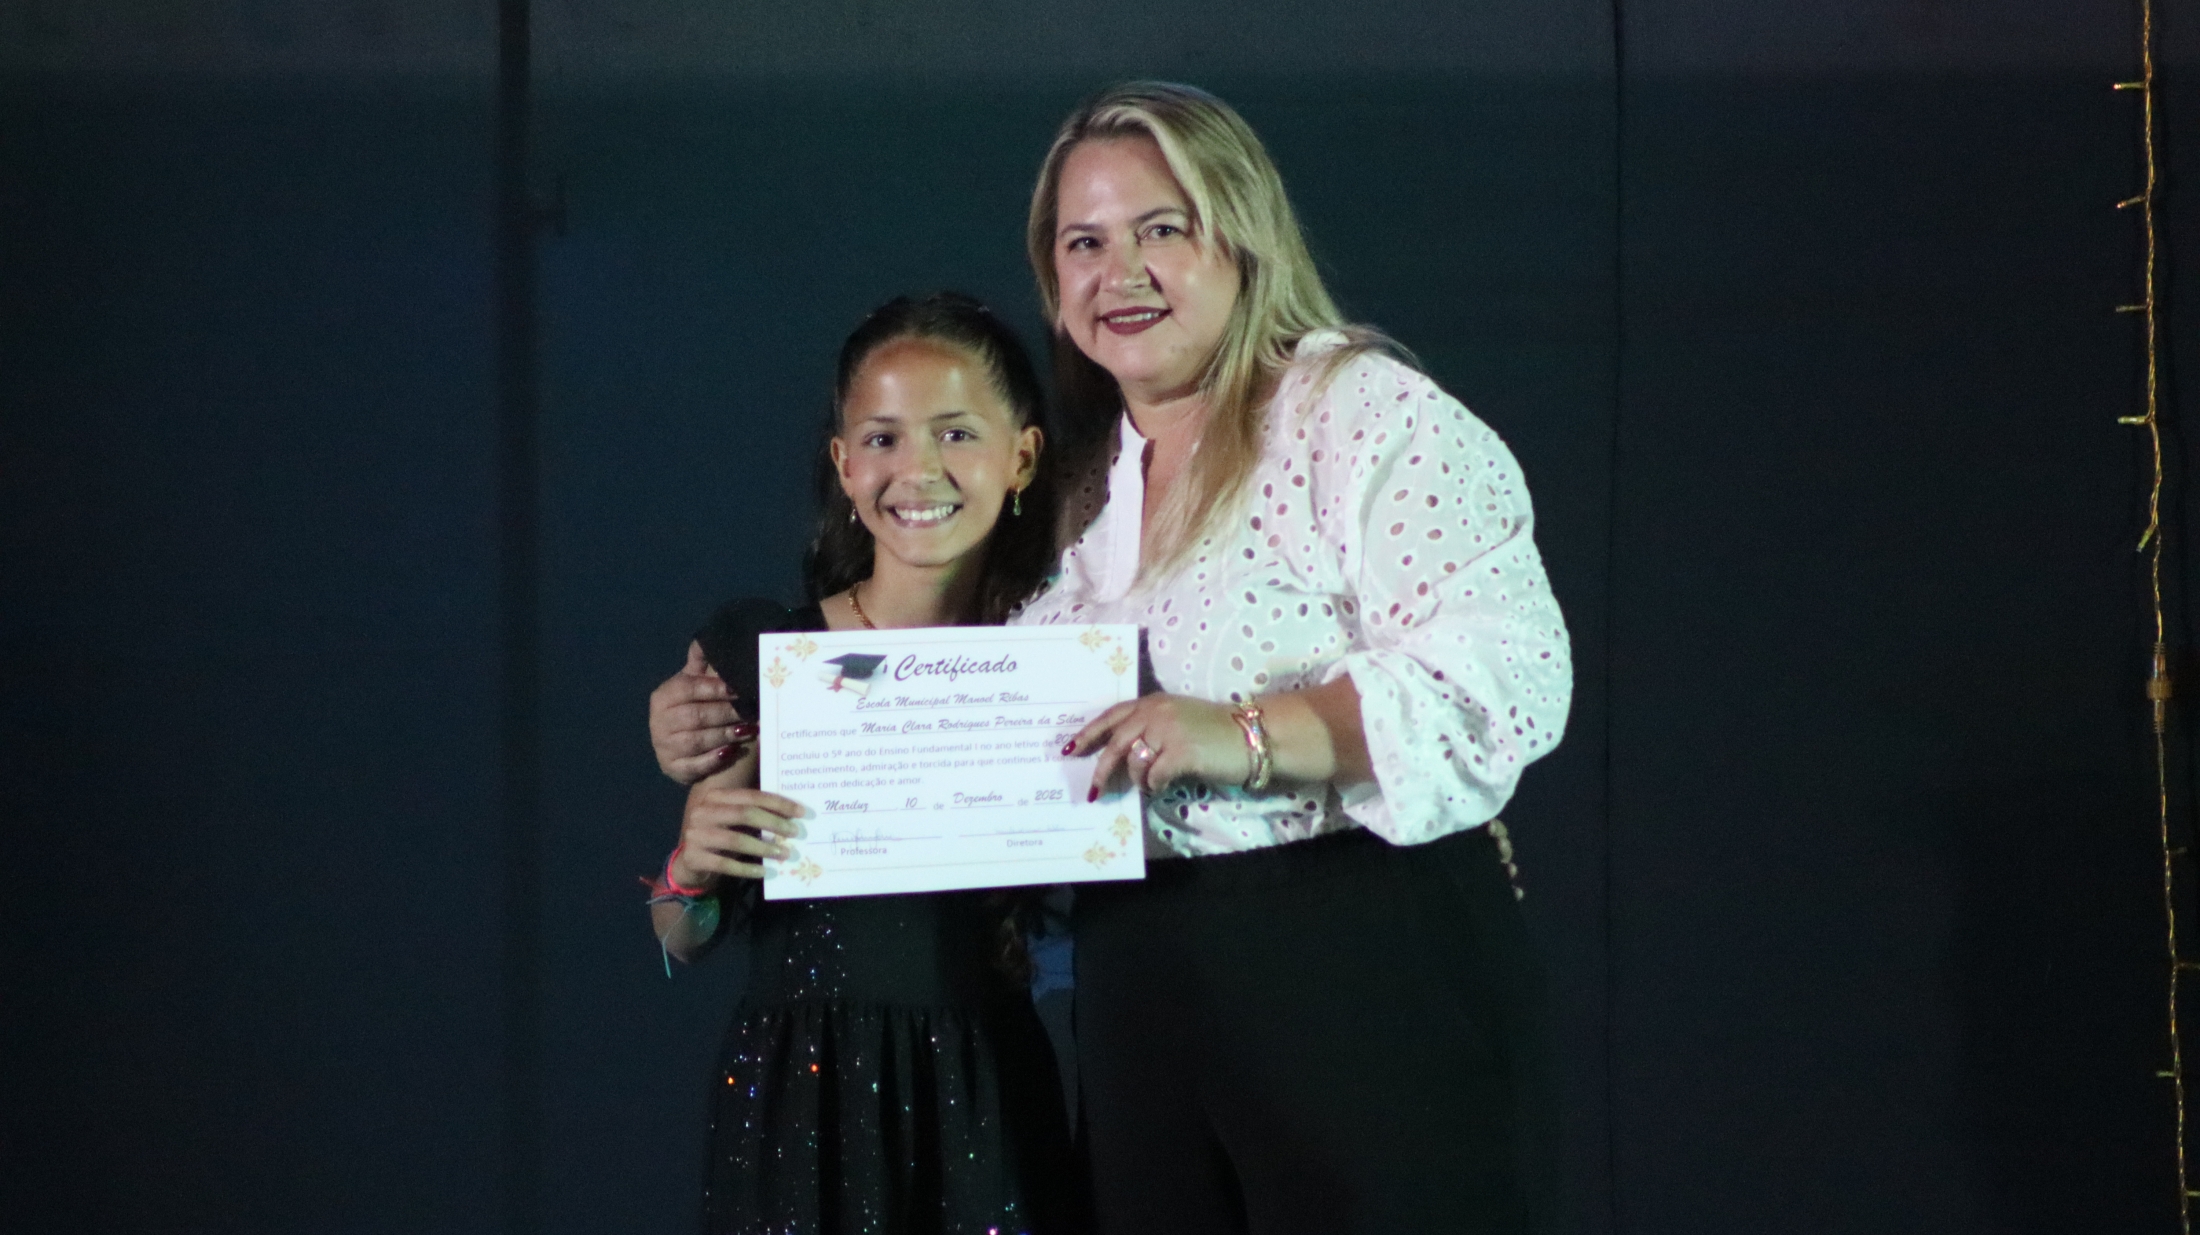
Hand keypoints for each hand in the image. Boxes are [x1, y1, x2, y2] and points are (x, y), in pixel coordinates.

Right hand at [650, 641, 749, 783]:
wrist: (683, 747)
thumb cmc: (696, 709)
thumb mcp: (696, 685)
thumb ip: (702, 665)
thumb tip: (706, 640)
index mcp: (664, 696)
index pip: (688, 688)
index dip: (714, 688)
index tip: (738, 688)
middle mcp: (659, 722)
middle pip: (695, 716)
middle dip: (726, 713)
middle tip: (751, 711)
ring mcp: (664, 747)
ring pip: (696, 741)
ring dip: (724, 735)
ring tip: (748, 730)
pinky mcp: (672, 769)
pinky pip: (694, 766)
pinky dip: (714, 760)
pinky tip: (731, 752)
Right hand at [670, 781, 807, 886]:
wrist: (689, 863)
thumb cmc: (719, 837)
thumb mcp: (733, 820)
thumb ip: (753, 814)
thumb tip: (791, 816)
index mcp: (715, 796)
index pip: (751, 796)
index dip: (777, 803)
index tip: (800, 812)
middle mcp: (702, 811)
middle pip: (744, 814)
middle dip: (773, 823)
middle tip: (794, 833)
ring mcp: (695, 834)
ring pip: (736, 839)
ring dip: (763, 848)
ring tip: (784, 854)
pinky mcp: (693, 857)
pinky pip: (726, 864)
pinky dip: (747, 868)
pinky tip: (764, 872)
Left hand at [1064, 693, 1254, 798]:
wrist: (1253, 737)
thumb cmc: (1217, 733)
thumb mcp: (1179, 721)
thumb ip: (1151, 730)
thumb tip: (1123, 758)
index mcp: (1153, 702)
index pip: (1112, 716)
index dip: (1089, 733)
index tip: (1071, 748)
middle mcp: (1157, 711)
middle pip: (1116, 742)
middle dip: (1101, 768)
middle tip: (1094, 789)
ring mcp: (1169, 730)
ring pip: (1134, 762)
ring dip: (1138, 780)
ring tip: (1150, 785)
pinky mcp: (1181, 752)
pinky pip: (1154, 776)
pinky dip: (1155, 786)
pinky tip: (1164, 787)